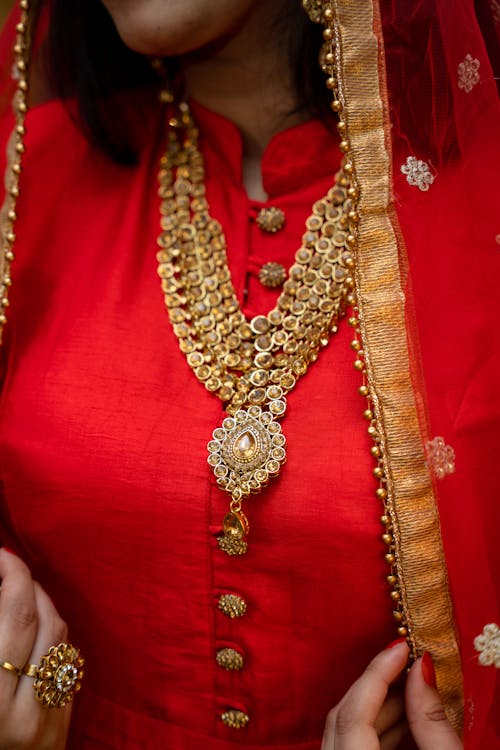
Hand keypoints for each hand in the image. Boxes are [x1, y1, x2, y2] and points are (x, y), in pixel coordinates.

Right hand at [0, 548, 71, 749]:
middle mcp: (23, 712)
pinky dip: (54, 634)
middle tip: (6, 564)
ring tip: (21, 588)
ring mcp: (47, 722)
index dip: (10, 573)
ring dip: (43, 602)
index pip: (14, 616)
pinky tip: (39, 623)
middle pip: (40, 620)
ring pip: (60, 637)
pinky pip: (67, 664)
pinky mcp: (60, 730)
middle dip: (24, 581)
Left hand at [321, 640, 462, 749]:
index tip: (401, 646)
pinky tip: (404, 720)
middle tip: (408, 660)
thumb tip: (422, 669)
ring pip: (346, 730)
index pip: (354, 712)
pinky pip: (351, 746)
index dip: (377, 674)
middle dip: (378, 686)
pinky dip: (376, 729)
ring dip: (379, 707)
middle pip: (345, 716)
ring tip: (412, 685)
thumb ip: (431, 722)